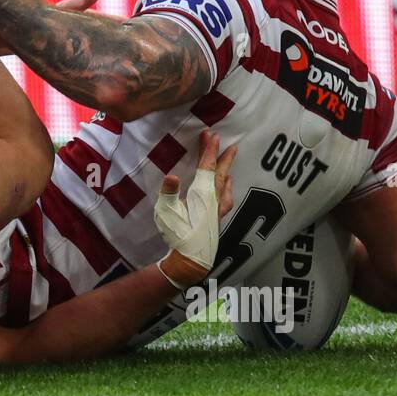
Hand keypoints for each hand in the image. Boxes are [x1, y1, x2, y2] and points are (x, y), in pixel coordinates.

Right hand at [153, 129, 236, 288]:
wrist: (191, 260)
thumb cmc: (178, 235)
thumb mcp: (167, 212)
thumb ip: (169, 193)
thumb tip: (172, 176)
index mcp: (202, 194)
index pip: (207, 167)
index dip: (209, 150)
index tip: (210, 134)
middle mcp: (214, 199)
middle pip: (220, 173)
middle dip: (222, 156)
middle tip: (226, 142)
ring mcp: (218, 210)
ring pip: (225, 185)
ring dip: (226, 171)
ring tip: (229, 161)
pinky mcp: (217, 219)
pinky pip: (226, 198)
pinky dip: (227, 188)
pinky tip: (227, 191)